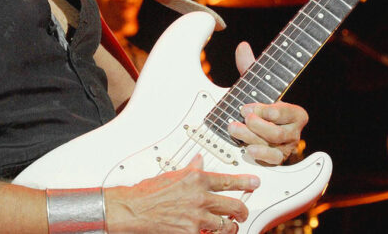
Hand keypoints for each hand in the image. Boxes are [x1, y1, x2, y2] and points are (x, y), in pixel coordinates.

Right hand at [104, 154, 259, 233]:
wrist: (132, 210)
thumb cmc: (147, 193)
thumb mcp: (171, 174)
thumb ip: (189, 168)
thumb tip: (199, 160)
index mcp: (195, 179)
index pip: (227, 180)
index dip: (245, 182)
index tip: (255, 183)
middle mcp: (199, 198)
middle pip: (233, 205)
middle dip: (242, 210)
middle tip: (242, 212)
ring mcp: (196, 217)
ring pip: (225, 225)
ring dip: (229, 227)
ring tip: (229, 226)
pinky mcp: (190, 233)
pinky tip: (211, 233)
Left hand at [228, 42, 308, 164]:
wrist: (260, 130)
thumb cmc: (259, 105)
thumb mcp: (255, 85)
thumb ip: (250, 67)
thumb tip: (242, 46)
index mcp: (296, 113)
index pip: (283, 112)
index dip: (264, 110)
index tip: (245, 107)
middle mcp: (294, 132)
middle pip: (278, 132)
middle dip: (257, 125)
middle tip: (240, 117)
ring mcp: (286, 149)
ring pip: (272, 147)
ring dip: (251, 138)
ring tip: (233, 129)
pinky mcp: (276, 162)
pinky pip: (272, 162)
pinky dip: (261, 156)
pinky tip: (247, 150)